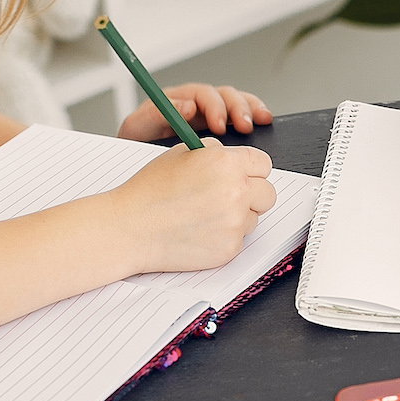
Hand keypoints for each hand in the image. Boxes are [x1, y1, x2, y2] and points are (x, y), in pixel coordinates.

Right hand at [105, 139, 276, 272]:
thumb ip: (215, 152)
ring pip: (255, 217)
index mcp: (226, 163)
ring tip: (206, 214)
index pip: (263, 163)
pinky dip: (225, 235)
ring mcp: (235, 223)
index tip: (243, 174)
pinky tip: (200, 230)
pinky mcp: (230, 248)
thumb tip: (235, 156)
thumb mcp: (181, 153)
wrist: (130, 227)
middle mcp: (236, 192)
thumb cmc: (150, 190)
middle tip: (229, 195)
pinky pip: (240, 239)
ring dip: (239, 216)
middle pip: (268, 192)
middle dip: (252, 193)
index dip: (251, 169)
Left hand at [118, 83, 272, 139]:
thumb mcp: (137, 130)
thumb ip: (154, 115)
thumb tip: (187, 107)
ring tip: (260, 122)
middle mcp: (197, 105)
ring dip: (250, 110)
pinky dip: (256, 116)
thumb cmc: (136, 148)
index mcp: (177, 102)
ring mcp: (211, 117)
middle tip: (244, 126)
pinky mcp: (223, 130)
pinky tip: (265, 122)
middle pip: (224, 95)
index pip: (200, 94)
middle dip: (236, 108)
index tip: (219, 125)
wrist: (138, 169)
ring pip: (237, 103)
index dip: (213, 106)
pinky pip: (243, 117)